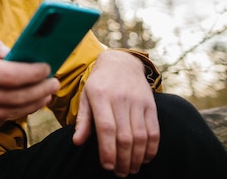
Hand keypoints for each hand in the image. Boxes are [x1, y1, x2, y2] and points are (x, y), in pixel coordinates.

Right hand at [0, 34, 59, 134]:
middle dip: (40, 89)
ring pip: (12, 111)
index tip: (47, 67)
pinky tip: (27, 104)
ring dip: (34, 102)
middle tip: (54, 82)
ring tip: (46, 93)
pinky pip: (2, 122)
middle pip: (16, 96)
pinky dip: (18, 113)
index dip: (32, 72)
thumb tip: (12, 51)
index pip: (9, 74)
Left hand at [72, 50, 159, 176]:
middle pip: (124, 136)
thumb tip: (77, 141)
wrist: (121, 63)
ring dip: (136, 158)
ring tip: (130, 169)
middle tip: (119, 173)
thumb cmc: (99, 84)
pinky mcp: (151, 105)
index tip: (106, 166)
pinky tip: (144, 158)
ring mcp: (137, 102)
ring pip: (140, 136)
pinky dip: (151, 148)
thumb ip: (83, 120)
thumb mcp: (85, 96)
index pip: (106, 128)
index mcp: (100, 96)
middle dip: (122, 159)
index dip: (107, 150)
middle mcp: (120, 99)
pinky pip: (154, 131)